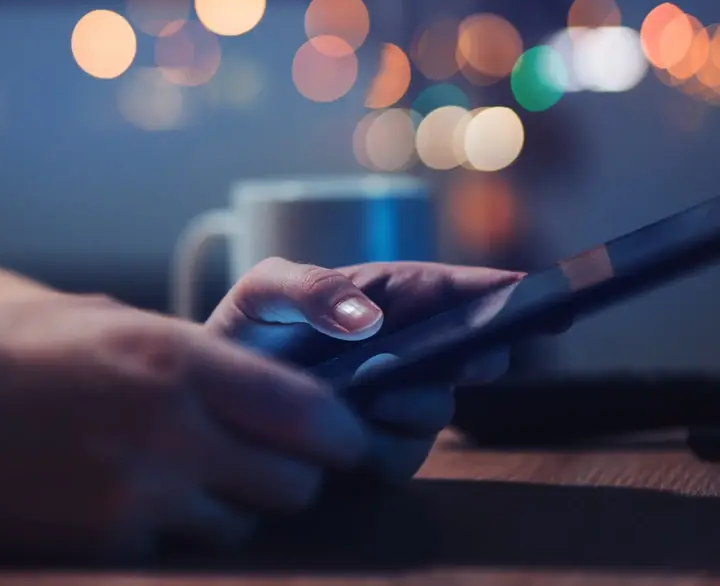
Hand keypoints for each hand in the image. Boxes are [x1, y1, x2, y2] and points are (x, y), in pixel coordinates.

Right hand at [0, 294, 366, 561]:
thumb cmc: (13, 350)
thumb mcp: (114, 323)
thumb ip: (193, 355)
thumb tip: (257, 381)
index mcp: (180, 360)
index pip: (309, 413)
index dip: (344, 434)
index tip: (350, 440)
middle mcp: (173, 432)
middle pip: (294, 483)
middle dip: (296, 475)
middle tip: (274, 459)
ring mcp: (141, 500)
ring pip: (243, 525)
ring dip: (236, 507)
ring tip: (192, 476)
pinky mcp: (109, 550)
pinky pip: (182, 553)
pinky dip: (179, 534)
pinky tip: (138, 501)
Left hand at [206, 258, 529, 483]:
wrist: (213, 397)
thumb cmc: (246, 332)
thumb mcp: (265, 291)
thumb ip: (308, 287)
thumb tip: (368, 316)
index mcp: (386, 301)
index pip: (449, 291)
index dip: (493, 289)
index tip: (529, 288)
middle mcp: (403, 351)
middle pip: (465, 352)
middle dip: (476, 352)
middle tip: (476, 355)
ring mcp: (396, 404)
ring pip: (437, 410)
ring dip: (413, 404)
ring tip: (371, 394)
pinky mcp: (378, 451)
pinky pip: (401, 456)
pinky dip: (380, 445)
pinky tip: (350, 430)